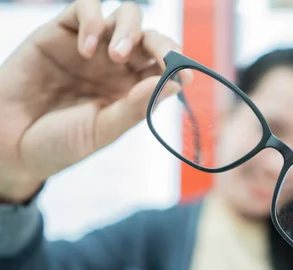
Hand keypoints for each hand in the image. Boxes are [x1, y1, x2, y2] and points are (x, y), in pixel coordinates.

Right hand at [0, 0, 188, 201]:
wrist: (10, 143)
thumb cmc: (60, 141)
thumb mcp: (103, 129)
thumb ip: (136, 107)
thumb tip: (175, 85)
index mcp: (132, 90)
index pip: (165, 68)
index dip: (178, 67)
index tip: (185, 76)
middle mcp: (117, 65)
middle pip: (152, 39)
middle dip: (163, 44)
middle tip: (161, 58)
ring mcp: (92, 46)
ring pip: (127, 16)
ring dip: (130, 30)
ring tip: (117, 56)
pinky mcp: (62, 32)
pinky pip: (85, 8)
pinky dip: (93, 21)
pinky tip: (87, 50)